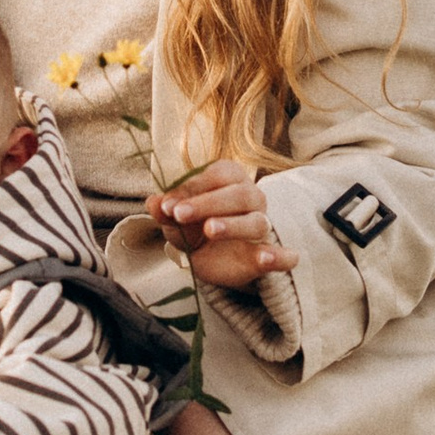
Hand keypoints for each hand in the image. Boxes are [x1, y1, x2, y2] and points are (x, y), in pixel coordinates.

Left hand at [148, 158, 295, 291]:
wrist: (207, 256)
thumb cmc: (192, 225)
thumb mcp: (174, 218)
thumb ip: (165, 210)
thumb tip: (153, 203)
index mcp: (228, 178)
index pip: (216, 176)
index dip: (192, 188)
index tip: (167, 206)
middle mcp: (250, 197)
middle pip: (239, 195)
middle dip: (208, 204)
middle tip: (180, 215)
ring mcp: (261, 225)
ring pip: (256, 222)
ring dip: (234, 225)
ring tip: (211, 230)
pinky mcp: (265, 255)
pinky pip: (281, 255)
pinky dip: (280, 257)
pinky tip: (267, 258)